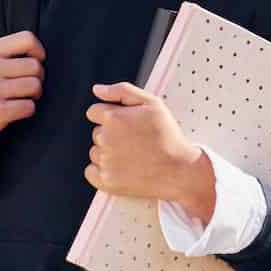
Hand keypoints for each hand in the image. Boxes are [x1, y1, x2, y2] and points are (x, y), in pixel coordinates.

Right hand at [0, 30, 45, 160]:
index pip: (27, 38)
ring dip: (33, 96)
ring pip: (35, 86)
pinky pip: (30, 107)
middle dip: (37, 78)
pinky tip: (13, 111)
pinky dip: (26, 111)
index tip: (36, 62)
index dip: (39, 51)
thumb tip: (40, 55)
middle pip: (35, 66)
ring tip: (19, 99)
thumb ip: (8, 55)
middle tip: (25, 87)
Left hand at [83, 82, 209, 207]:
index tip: (125, 125)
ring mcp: (104, 161)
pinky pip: (91, 172)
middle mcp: (105, 139)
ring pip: (95, 152)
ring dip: (108, 153)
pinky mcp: (105, 181)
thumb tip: (97, 89)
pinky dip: (102, 172)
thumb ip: (122, 91)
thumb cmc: (168, 136)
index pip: (94, 112)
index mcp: (113, 118)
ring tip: (133, 156)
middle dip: (112, 135)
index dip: (110, 116)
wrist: (179, 170)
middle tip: (135, 141)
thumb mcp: (152, 103)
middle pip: (97, 133)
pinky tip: (121, 169)